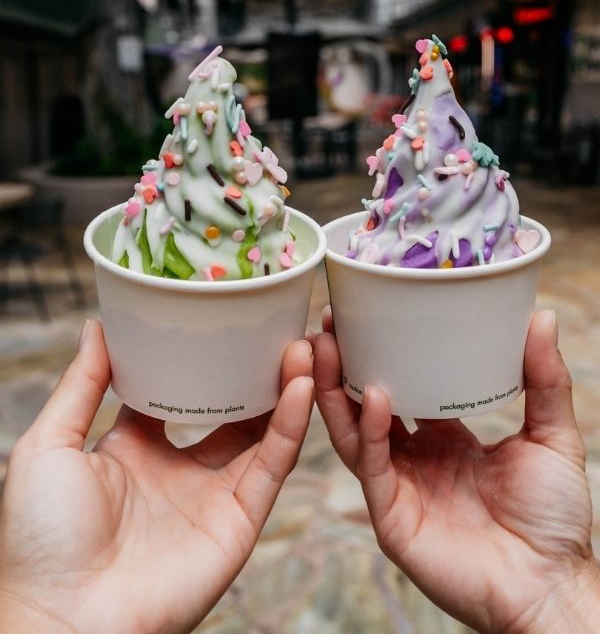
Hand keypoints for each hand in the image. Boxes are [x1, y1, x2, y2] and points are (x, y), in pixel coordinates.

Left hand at [0, 321, 313, 633]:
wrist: (63, 617)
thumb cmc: (40, 538)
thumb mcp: (50, 444)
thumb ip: (81, 384)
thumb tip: (97, 325)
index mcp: (134, 450)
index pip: (179, 391)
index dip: (202, 357)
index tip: (222, 317)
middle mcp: (179, 470)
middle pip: (231, 408)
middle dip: (255, 369)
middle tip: (276, 326)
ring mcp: (212, 496)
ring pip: (262, 432)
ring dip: (285, 389)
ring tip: (300, 345)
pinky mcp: (238, 522)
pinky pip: (271, 467)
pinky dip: (289, 426)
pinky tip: (299, 387)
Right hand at [315, 309, 599, 633]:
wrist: (549, 584)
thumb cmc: (554, 518)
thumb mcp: (551, 436)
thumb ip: (544, 381)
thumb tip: (542, 317)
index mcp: (443, 438)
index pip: (401, 387)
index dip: (381, 354)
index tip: (366, 314)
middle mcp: (413, 458)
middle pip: (363, 404)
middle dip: (343, 365)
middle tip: (329, 322)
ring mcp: (398, 486)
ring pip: (354, 432)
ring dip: (336, 390)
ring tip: (327, 347)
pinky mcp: (392, 515)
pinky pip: (374, 466)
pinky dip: (369, 431)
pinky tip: (373, 395)